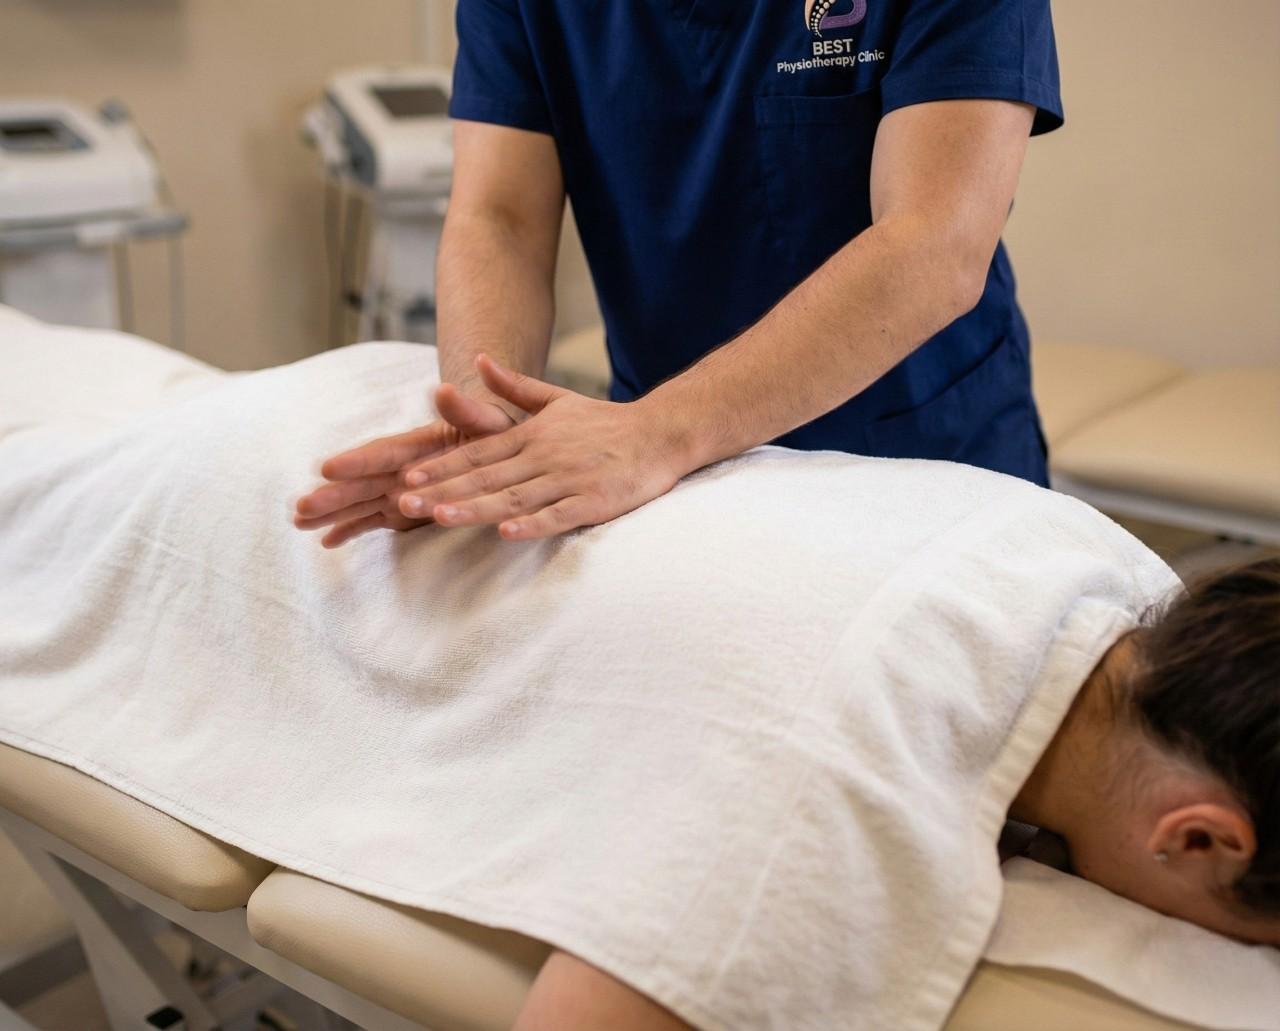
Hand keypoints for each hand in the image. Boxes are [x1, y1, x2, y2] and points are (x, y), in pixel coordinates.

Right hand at [294, 386, 514, 547]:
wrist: (501, 446)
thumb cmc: (495, 430)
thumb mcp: (488, 420)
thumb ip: (466, 411)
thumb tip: (444, 388)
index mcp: (419, 444)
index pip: (383, 453)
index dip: (357, 461)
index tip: (327, 468)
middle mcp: (402, 467)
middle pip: (363, 482)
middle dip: (333, 495)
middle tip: (300, 508)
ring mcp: (400, 489)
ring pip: (361, 502)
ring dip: (332, 512)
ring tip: (299, 523)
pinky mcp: (405, 510)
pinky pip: (375, 521)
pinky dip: (352, 530)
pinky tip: (325, 542)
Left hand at [396, 354, 688, 540]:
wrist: (660, 433)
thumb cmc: (606, 423)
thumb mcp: (557, 399)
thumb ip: (513, 386)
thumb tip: (477, 360)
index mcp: (532, 436)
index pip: (477, 454)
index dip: (441, 466)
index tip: (407, 477)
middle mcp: (544, 456)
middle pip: (485, 478)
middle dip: (443, 491)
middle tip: (402, 502)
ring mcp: (568, 479)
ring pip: (514, 498)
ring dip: (476, 508)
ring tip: (440, 517)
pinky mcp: (593, 501)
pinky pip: (558, 517)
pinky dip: (533, 525)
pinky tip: (507, 534)